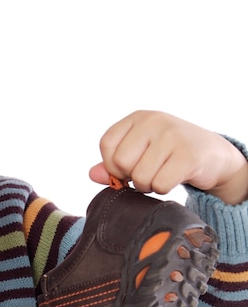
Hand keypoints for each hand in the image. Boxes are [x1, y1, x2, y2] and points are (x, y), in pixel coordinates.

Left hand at [89, 110, 247, 204]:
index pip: (106, 144)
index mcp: (137, 118)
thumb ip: (113, 163)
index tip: (125, 169)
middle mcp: (154, 121)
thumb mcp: (140, 150)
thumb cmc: (169, 153)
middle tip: (146, 174)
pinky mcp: (188, 155)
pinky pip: (161, 184)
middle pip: (121, 162)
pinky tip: (173, 178)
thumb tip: (92, 174)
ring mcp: (173, 136)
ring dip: (148, 185)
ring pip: (141, 176)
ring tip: (160, 175)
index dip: (111, 164)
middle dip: (131, 177)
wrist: (214, 154)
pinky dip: (163, 189)